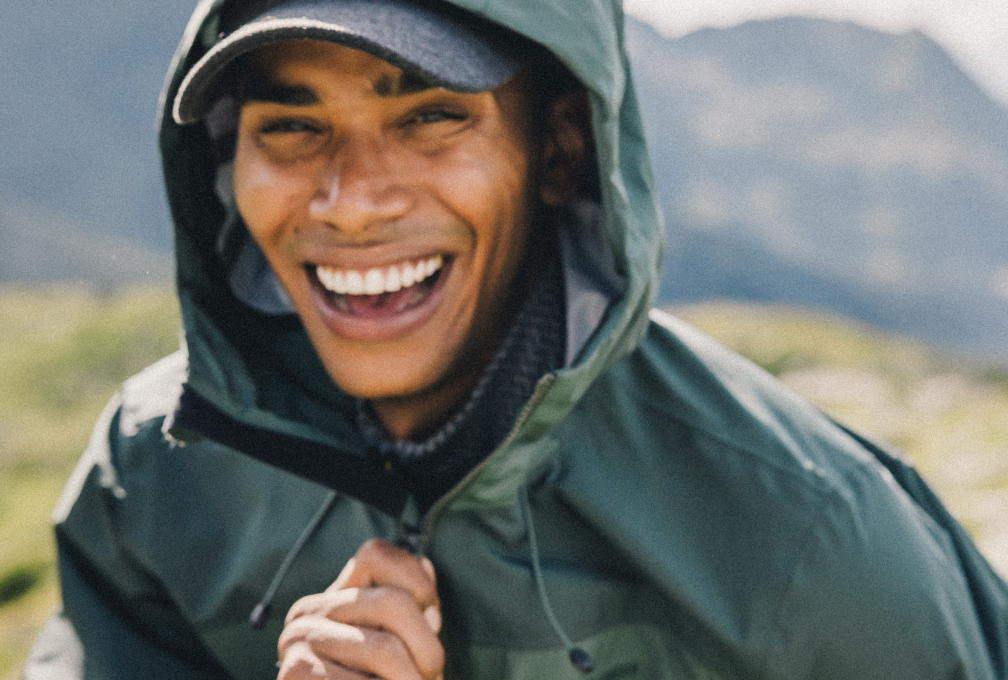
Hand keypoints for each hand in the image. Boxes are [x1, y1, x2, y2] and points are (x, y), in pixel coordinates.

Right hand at [277, 539, 443, 679]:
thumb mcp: (395, 649)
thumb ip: (410, 614)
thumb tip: (427, 563)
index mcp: (333, 598)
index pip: (376, 554)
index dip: (418, 582)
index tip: (432, 617)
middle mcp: (308, 613)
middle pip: (393, 603)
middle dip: (428, 648)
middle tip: (431, 677)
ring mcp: (298, 645)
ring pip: (385, 650)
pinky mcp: (296, 677)